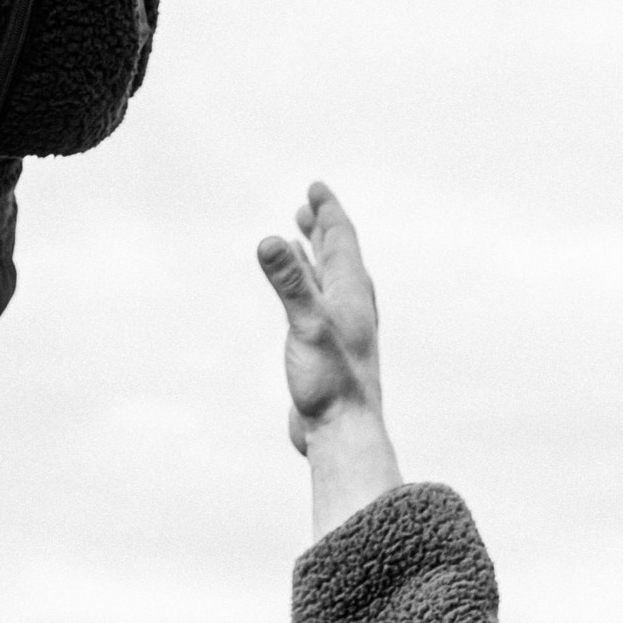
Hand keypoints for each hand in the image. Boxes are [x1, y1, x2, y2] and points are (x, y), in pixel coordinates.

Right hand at [258, 185, 403, 537]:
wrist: (343, 434)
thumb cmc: (331, 382)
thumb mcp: (306, 325)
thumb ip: (289, 283)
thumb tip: (271, 240)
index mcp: (351, 293)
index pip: (342, 240)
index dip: (328, 211)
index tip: (315, 188)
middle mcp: (350, 306)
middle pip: (338, 256)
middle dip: (323, 228)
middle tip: (307, 206)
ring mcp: (340, 329)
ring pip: (329, 282)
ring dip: (316, 256)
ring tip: (302, 239)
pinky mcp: (327, 350)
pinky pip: (318, 306)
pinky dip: (308, 288)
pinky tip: (298, 296)